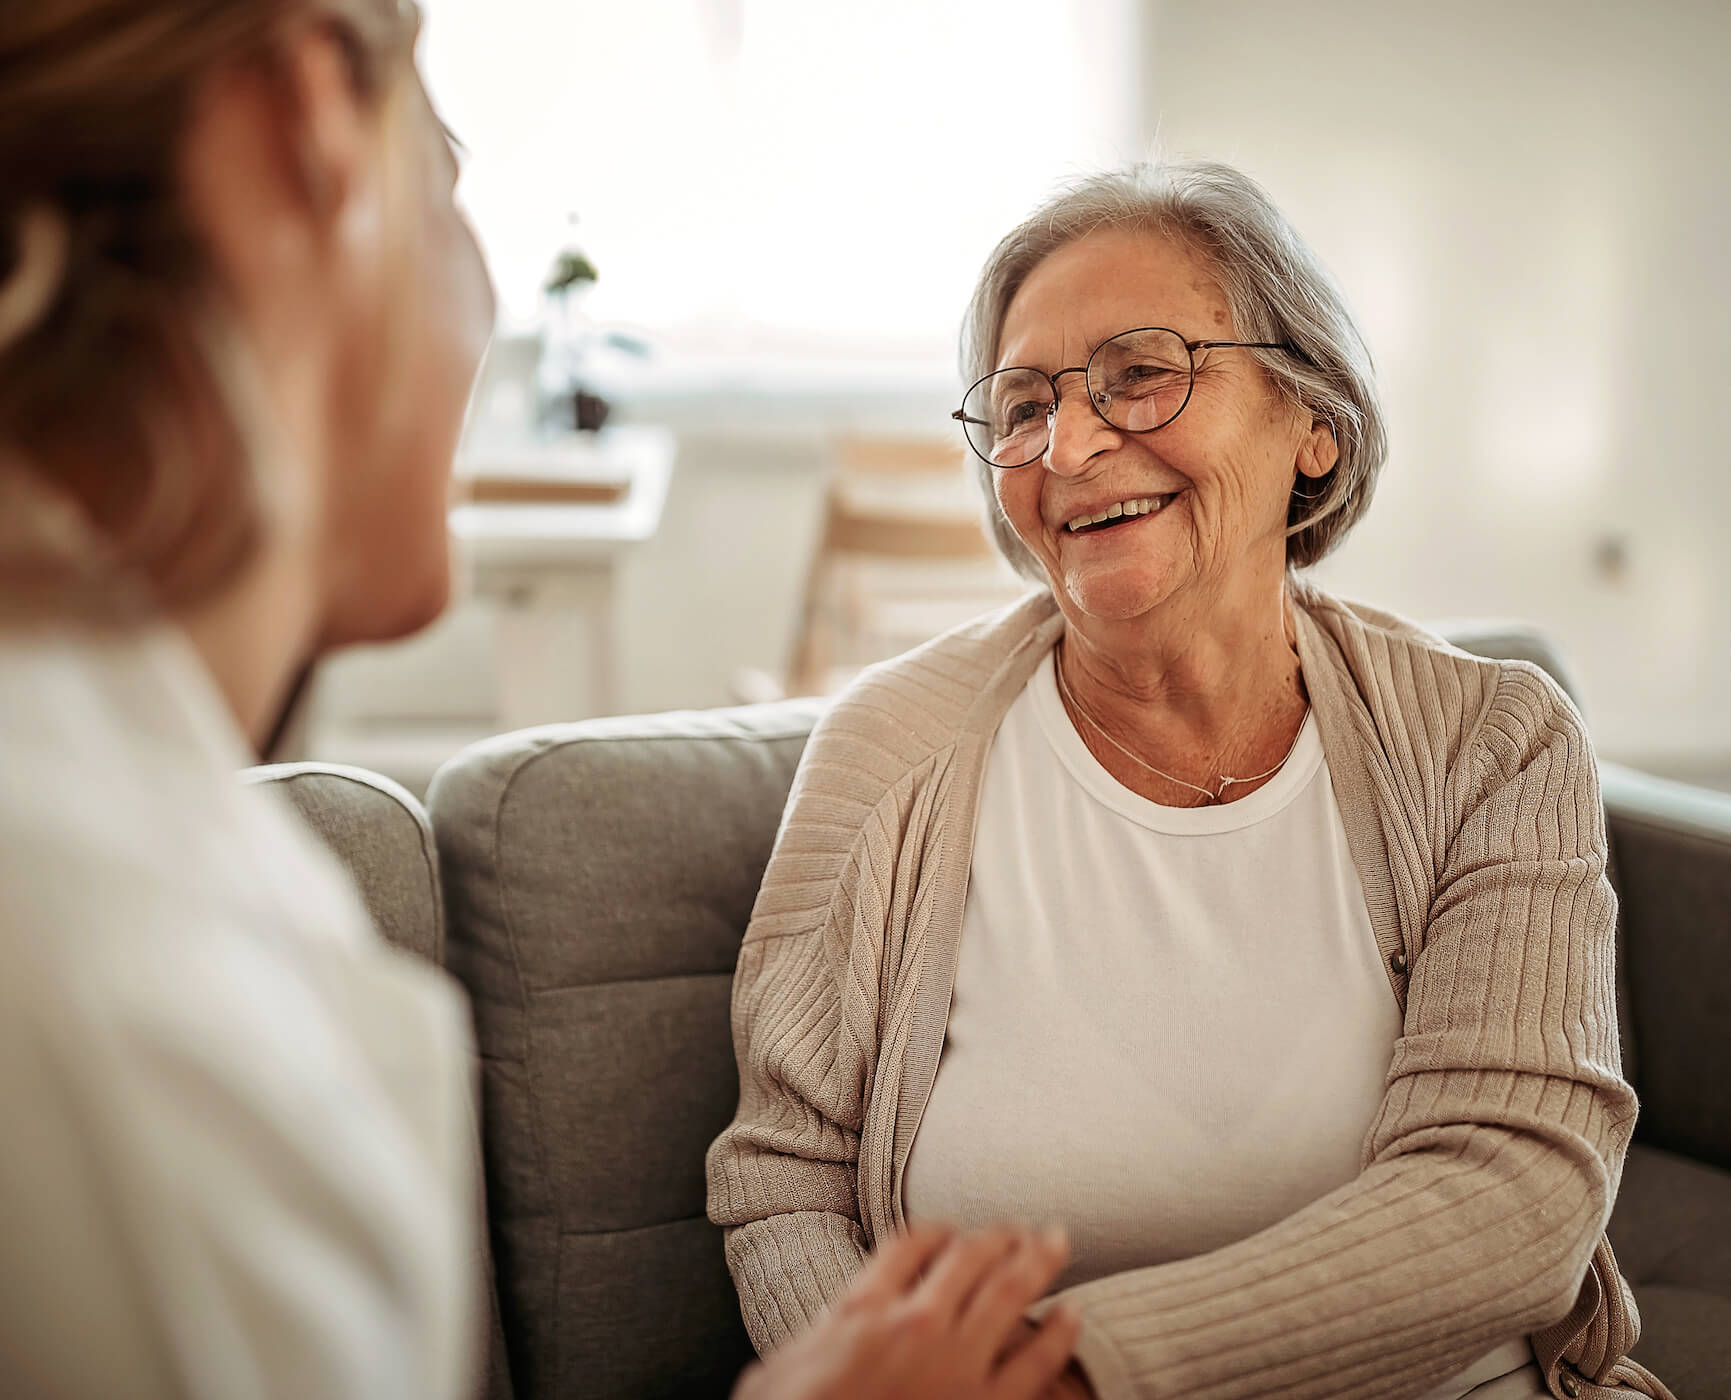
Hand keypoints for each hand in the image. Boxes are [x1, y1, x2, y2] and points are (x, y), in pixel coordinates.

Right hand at [734, 1223, 1081, 1399]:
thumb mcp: (779, 1368)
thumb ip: (814, 1338)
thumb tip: (818, 1337)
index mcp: (862, 1308)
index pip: (911, 1242)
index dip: (936, 1230)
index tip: (949, 1232)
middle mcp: (915, 1323)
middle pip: (969, 1256)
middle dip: (999, 1236)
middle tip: (1020, 1228)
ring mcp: (956, 1365)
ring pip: (1009, 1293)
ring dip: (1037, 1261)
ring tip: (1056, 1242)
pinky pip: (1036, 1362)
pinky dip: (1059, 1334)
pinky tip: (1072, 1315)